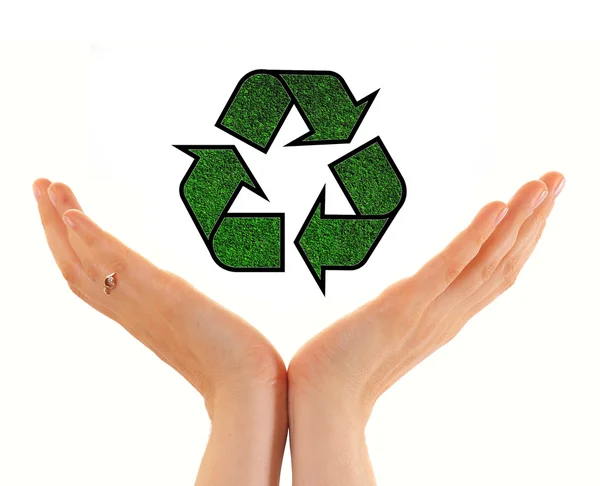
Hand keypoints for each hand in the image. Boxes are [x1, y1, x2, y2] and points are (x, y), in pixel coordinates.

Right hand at [33, 178, 287, 485]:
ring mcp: (145, 305)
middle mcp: (132, 312)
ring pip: (87, 261)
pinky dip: (92, 240)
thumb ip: (189, 324)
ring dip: (62, 221)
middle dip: (53, 227)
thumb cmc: (236, 370)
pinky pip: (117, 266)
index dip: (68, 249)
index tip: (59, 216)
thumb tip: (192, 316)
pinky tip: (73, 215)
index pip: (90, 281)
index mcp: (138, 319)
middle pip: (76, 267)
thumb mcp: (204, 338)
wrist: (250, 392)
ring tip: (44, 184)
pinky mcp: (166, 298)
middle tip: (38, 185)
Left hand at [286, 172, 564, 484]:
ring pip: (487, 261)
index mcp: (446, 318)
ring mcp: (430, 311)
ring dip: (519, 220)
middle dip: (533, 220)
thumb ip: (406, 312)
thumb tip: (409, 294)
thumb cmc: (347, 367)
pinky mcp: (404, 306)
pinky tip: (496, 207)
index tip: (539, 205)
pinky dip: (475, 237)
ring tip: (544, 183)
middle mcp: (448, 315)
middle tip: (558, 178)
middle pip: (503, 263)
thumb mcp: (387, 330)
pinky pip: (448, 268)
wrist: (323, 399)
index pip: (495, 274)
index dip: (521, 239)